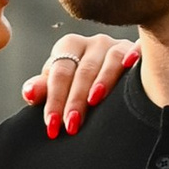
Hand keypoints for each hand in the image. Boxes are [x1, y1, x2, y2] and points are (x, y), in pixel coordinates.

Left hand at [19, 30, 140, 133]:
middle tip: (71, 125)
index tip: (52, 124)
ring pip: (110, 60)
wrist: (111, 77)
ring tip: (94, 102)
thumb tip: (29, 93)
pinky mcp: (139, 50)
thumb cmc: (79, 84)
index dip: (55, 98)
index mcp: (70, 47)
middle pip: (84, 69)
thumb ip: (44, 90)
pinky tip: (132, 64)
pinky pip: (138, 49)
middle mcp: (94, 43)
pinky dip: (135, 55)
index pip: (60, 72)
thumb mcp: (60, 86)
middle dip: (76, 98)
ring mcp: (118, 45)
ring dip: (102, 81)